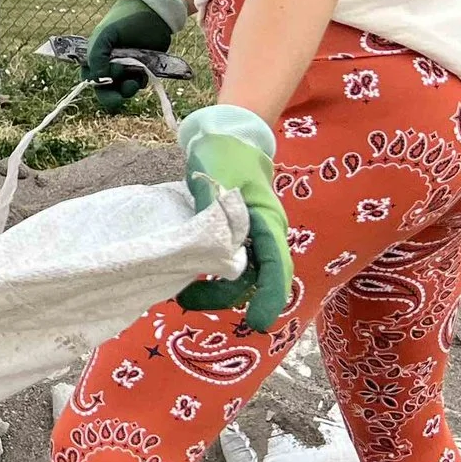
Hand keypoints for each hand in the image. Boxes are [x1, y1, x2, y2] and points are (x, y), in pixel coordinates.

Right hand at [84, 0, 185, 113]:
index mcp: (96, 55)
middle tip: (118, 98)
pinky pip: (138, 83)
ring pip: (122, 88)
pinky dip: (139, 83)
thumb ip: (96, 56)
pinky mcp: (142, 68)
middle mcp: (109, 63)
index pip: (89, 77)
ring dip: (127, 89)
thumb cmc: (126, 19)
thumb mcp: (105, 34)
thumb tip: (97, 80)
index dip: (97, 83)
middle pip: (105, 89)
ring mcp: (126, 67)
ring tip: (134, 81)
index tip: (105, 80)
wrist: (154, 12)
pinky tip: (143, 74)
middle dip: (111, 95)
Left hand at [175, 104, 293, 332]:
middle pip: (256, 277)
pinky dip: (213, 273)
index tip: (257, 323)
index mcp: (268, 223)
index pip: (275, 267)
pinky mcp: (236, 232)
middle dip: (227, 296)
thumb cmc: (226, 157)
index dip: (269, 297)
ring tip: (185, 294)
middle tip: (189, 302)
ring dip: (218, 287)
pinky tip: (190, 275)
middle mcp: (264, 233)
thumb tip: (213, 249)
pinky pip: (230, 261)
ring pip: (243, 272)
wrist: (228, 138)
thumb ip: (215, 214)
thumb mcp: (218, 181)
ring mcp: (253, 234)